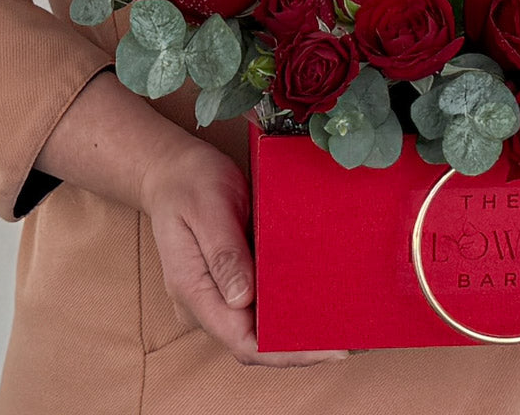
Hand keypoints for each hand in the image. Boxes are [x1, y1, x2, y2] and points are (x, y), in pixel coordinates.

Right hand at [140, 134, 349, 367]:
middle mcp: (204, 302)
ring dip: (296, 330)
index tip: (328, 347)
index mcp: (194, 290)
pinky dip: (287, 308)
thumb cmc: (188, 182)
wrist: (171, 169)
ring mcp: (216, 294)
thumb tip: (242, 298)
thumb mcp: (207, 207)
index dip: (287, 351)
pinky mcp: (229, 281)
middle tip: (348, 338)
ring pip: (259, 328)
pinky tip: (317, 300)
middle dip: (300, 347)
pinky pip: (259, 305)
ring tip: (340, 322)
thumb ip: (223, 252)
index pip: (243, 341)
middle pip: (254, 343)